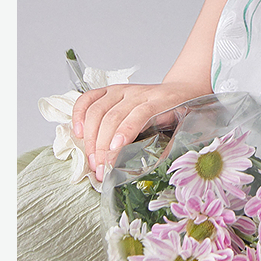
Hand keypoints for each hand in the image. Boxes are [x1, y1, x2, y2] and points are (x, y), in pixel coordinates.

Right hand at [72, 79, 209, 181]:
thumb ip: (168, 147)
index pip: (139, 114)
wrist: (182, 89)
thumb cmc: (181, 113)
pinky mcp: (112, 90)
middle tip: (101, 171)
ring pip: (98, 110)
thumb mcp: (183, 129)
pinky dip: (78, 114)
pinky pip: (88, 98)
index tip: (112, 157)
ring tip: (93, 161)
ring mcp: (124, 89)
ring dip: (89, 138)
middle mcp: (140, 92)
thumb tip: (147, 170)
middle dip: (102, 147)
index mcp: (161, 101)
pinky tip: (77, 133)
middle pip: (113, 116)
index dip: (123, 134)